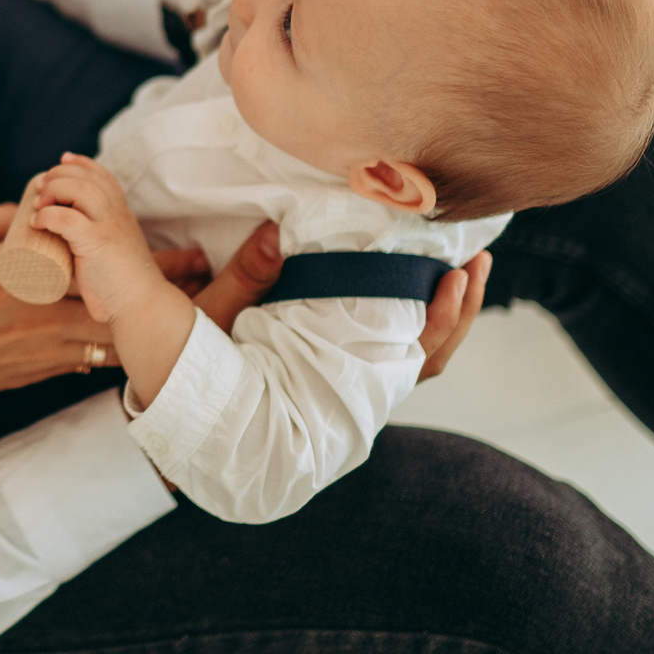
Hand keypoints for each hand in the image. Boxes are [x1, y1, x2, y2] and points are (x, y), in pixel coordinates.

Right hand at [0, 204, 125, 425]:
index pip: (91, 259)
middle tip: (138, 277)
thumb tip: (27, 209)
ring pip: (103, 341)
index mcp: (29, 272)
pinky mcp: (31, 375)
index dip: (115, 252)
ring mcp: (41, 350)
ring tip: (128, 311)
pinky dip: (92, 349)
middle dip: (126, 291)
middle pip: (109, 305)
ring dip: (117, 325)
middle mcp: (44, 314)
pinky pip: (79, 361)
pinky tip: (89, 338)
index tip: (124, 243)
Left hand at [27, 155, 165, 326]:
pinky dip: (48, 215)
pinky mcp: (98, 244)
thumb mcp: (114, 252)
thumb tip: (62, 246)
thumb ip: (97, 244)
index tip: (62, 160)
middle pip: (87, 178)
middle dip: (60, 175)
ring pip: (79, 190)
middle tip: (41, 187)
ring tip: (37, 204)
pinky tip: (35, 222)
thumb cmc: (123, 287)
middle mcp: (118, 215)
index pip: (104, 176)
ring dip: (53, 190)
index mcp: (122, 215)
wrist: (142, 307)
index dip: (82, 163)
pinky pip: (67, 218)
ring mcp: (109, 228)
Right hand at [191, 227, 491, 379]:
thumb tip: (273, 230)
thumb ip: (241, 277)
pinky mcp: (334, 378)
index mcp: (333, 387)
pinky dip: (417, 322)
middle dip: (460, 311)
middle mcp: (350, 395)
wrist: (176, 423)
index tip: (452, 276)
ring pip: (418, 360)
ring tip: (462, 269)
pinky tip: (415, 290)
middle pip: (429, 359)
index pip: (412, 358)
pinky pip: (393, 353)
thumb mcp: (206, 323)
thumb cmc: (188, 381)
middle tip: (476, 261)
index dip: (441, 319)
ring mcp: (347, 390)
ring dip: (444, 317)